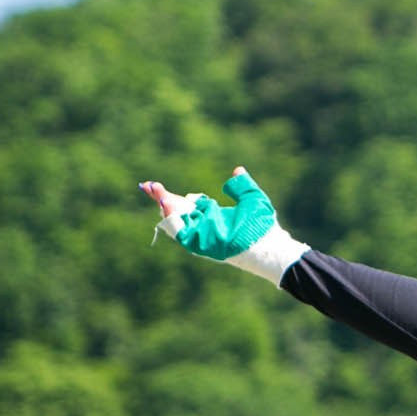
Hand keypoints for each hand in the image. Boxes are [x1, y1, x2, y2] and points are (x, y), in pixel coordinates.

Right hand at [139, 167, 308, 283]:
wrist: (268, 243)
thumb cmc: (262, 225)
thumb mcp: (252, 199)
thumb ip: (242, 186)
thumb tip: (237, 171)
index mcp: (212, 216)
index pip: (187, 203)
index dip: (172, 195)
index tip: (156, 184)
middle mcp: (204, 226)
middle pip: (177, 211)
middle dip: (162, 198)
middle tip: (148, 185)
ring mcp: (202, 236)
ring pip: (177, 222)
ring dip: (165, 207)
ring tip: (155, 192)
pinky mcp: (203, 244)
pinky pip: (183, 234)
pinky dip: (174, 221)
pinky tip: (166, 205)